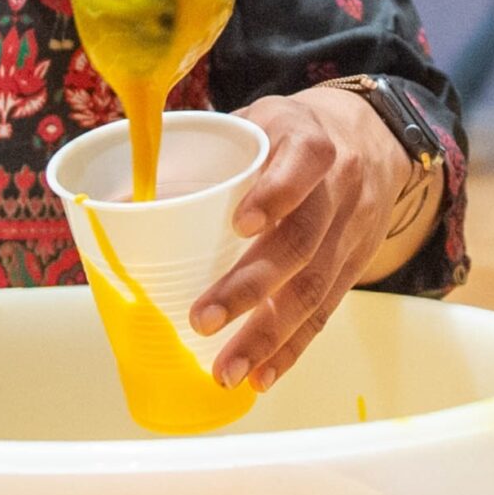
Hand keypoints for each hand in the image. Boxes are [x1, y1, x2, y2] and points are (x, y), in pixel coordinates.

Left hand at [193, 87, 409, 393]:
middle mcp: (338, 187)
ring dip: (269, 335)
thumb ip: (206, 154)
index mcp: (309, 140)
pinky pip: (324, 312)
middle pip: (301, 240)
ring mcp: (349, 232)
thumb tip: (121, 204)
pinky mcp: (353, 267)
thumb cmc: (289, 133)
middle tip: (203, 319)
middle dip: (251, 287)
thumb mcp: (256, 118)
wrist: (372, 138)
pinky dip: (291, 348)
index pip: (302, 163)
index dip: (275, 193)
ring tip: (228, 368)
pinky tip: (262, 376)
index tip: (239, 225)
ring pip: (313, 287)